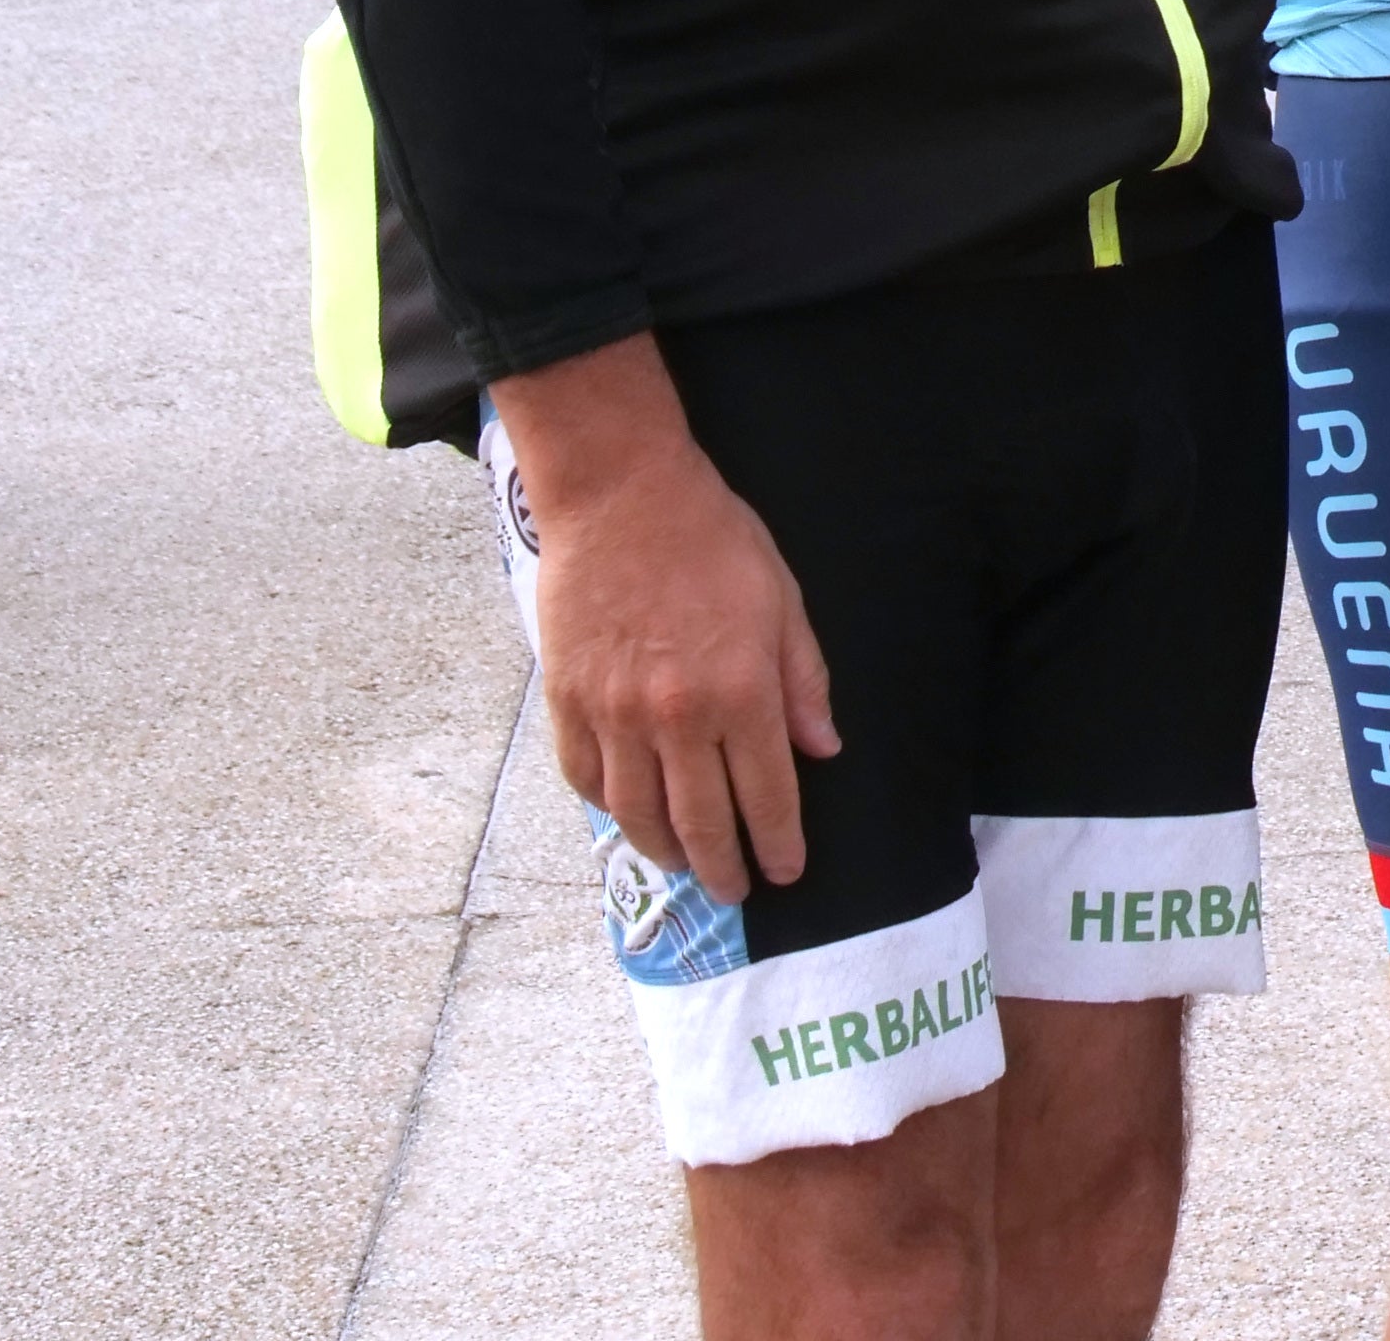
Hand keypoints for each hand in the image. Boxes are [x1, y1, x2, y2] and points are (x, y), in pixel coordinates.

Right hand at [495, 340, 837, 898]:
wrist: (622, 498)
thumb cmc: (713, 541)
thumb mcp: (783, 601)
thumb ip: (803, 682)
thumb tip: (822, 750)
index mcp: (741, 691)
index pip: (765, 793)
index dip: (777, 841)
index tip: (785, 871)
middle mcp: (676, 716)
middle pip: (700, 819)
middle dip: (722, 866)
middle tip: (735, 891)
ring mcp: (615, 713)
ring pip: (636, 813)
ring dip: (664, 849)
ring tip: (685, 864)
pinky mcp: (567, 701)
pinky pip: (586, 778)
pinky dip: (608, 807)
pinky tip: (628, 816)